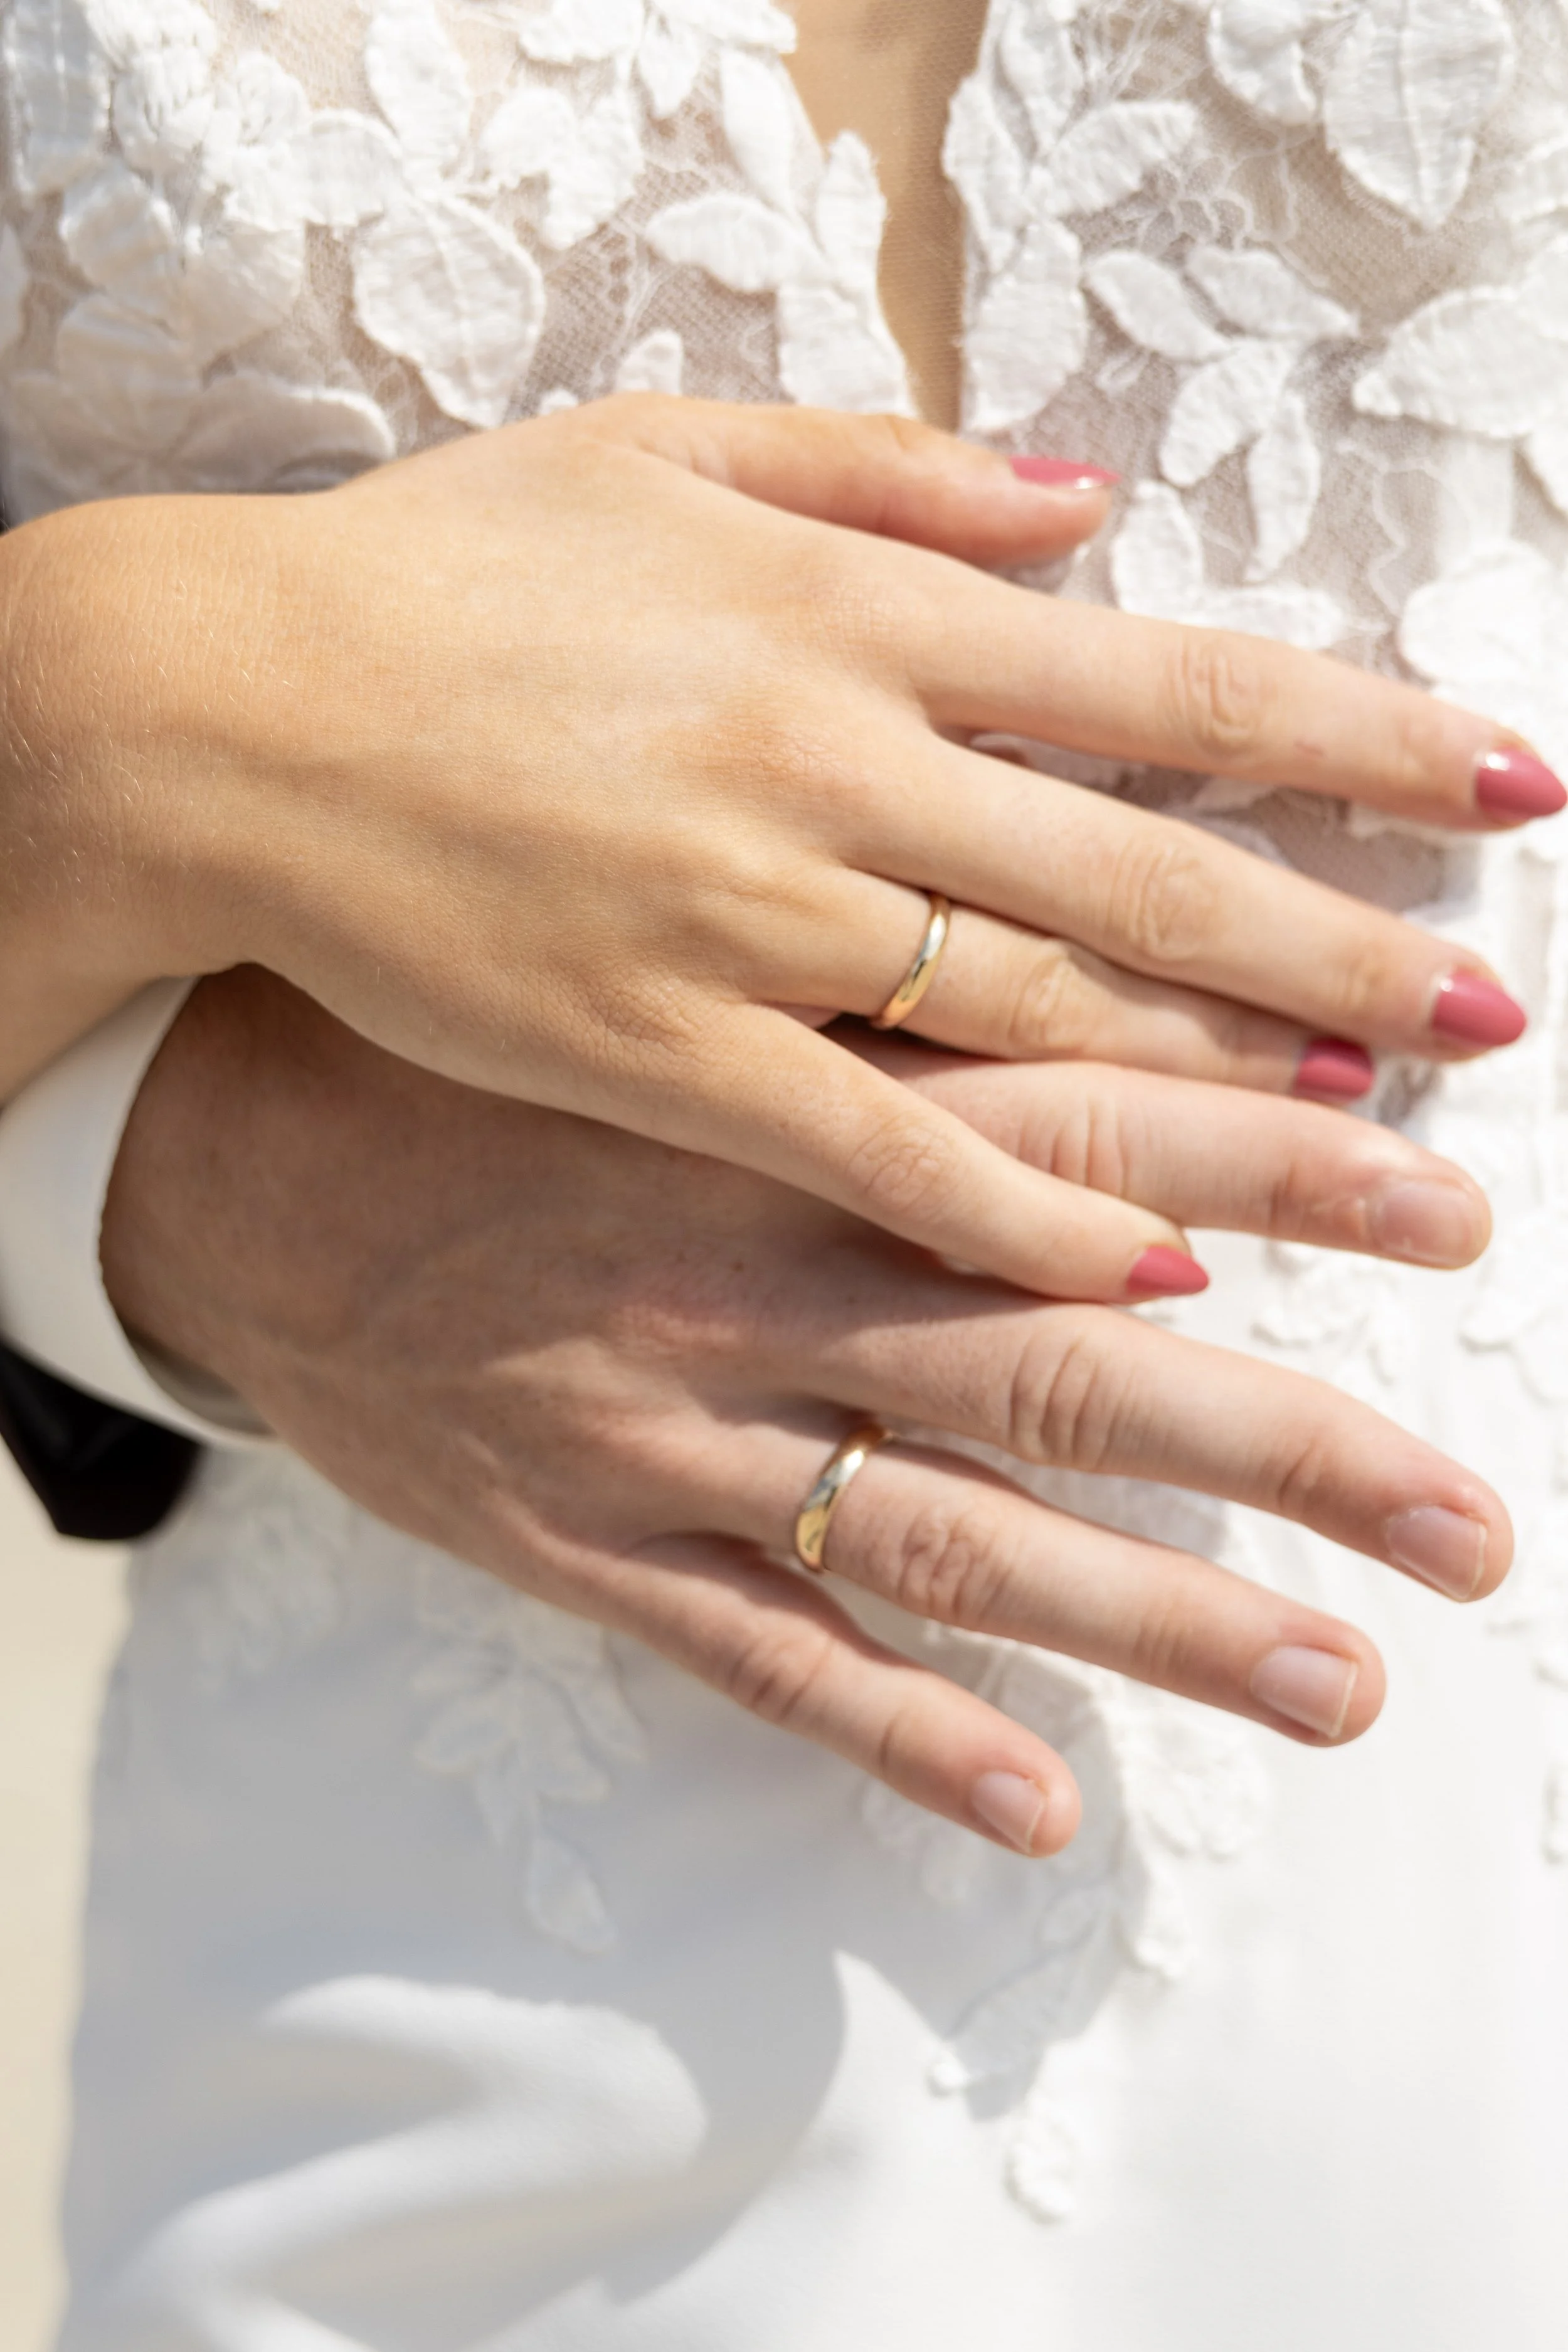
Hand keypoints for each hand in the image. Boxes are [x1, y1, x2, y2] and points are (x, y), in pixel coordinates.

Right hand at [5, 398, 1553, 1299]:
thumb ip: (887, 476)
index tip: (1500, 790)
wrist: (227, 719)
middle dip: (1332, 965)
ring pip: (1035, 1051)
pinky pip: (870, 1177)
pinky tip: (1141, 1284)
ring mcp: (746, 954)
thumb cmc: (441, 585)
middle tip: (1494, 1026)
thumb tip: (1084, 505)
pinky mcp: (653, 1081)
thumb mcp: (656, 460)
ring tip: (1374, 1150)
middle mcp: (829, 792)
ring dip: (1220, 1118)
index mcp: (847, 629)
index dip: (1348, 746)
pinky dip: (1014, 1228)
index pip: (1157, 697)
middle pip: (1138, 896)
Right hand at [102, 969, 1509, 1855]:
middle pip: (1062, 1369)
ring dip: (1156, 1622)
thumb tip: (1085, 928)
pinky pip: (757, 1654)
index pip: (1074, 1141)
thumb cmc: (472, 1028)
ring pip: (946, 1537)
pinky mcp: (583, 1539)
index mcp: (780, 1109)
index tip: (1441, 1195)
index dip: (1271, 1168)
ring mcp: (669, 1427)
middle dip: (1287, 1443)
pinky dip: (903, 1729)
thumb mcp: (661, 939)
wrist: (221, 1150)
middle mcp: (753, 1278)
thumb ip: (866, 940)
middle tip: (1470, 1521)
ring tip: (1344, 1685)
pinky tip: (1044, 1803)